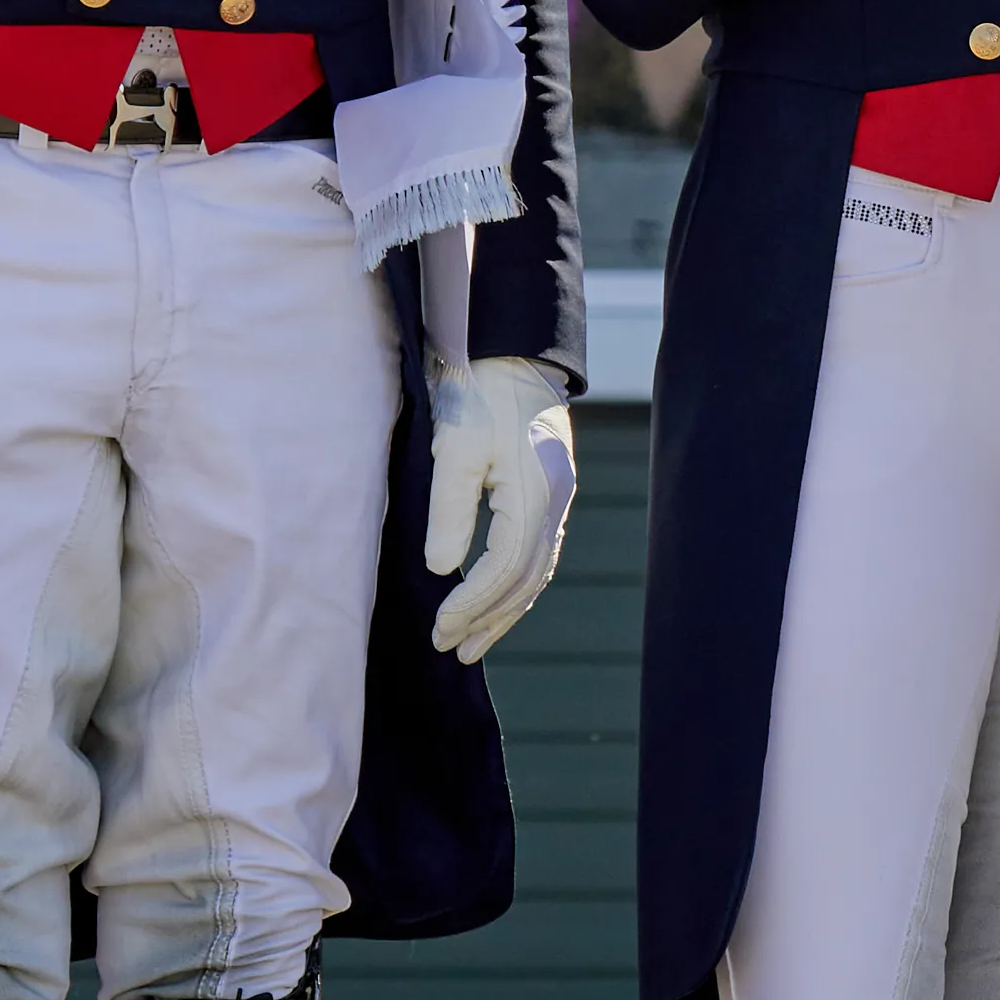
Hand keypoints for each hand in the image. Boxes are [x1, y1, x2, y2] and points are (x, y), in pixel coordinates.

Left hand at [423, 354, 576, 662]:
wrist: (512, 350)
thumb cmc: (477, 393)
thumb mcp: (455, 449)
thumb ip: (449, 511)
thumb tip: (442, 568)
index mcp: (536, 491)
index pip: (506, 566)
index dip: (472, 603)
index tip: (439, 626)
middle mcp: (557, 500)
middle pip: (528, 578)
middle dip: (489, 618)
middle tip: (451, 649)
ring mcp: (560, 496)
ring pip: (537, 570)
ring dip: (505, 610)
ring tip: (472, 642)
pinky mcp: (552, 490)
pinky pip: (540, 552)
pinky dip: (516, 585)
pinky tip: (496, 600)